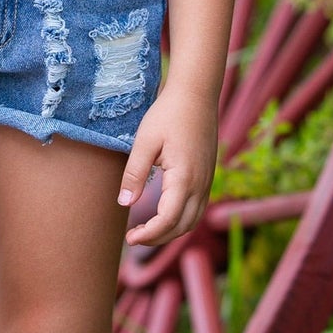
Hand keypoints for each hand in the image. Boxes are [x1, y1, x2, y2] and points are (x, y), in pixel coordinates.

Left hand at [117, 83, 218, 246]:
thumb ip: (134, 174)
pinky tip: (163, 215)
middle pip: (182, 226)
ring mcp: (207, 181)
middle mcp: (201, 184)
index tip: (129, 238)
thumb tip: (124, 204)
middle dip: (157, 238)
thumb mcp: (144, 142)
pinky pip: (197, 208)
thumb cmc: (168, 114)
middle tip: (133, 238)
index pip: (168, 219)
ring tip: (146, 231)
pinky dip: (181, 220)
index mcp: (184, 177)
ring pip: (192, 220)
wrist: (197, 94)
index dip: (149, 234)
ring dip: (170, 231)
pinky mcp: (207, 176)